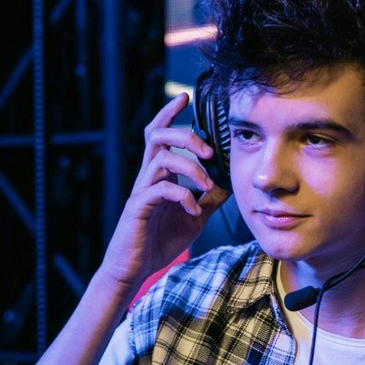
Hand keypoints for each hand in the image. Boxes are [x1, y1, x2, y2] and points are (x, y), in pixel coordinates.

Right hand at [98, 93, 229, 292]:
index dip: (170, 113)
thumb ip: (209, 199)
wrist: (134, 268)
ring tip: (206, 185)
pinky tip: (193, 209)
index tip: (185, 96)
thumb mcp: (194, 217)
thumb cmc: (159, 240)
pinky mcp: (138, 208)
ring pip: (161, 160)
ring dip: (190, 168)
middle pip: (158, 137)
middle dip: (186, 136)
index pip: (161, 134)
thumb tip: (229, 183)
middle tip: (208, 150)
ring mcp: (142, 191)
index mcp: (159, 174)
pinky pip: (160, 190)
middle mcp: (148, 177)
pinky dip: (182, 196)